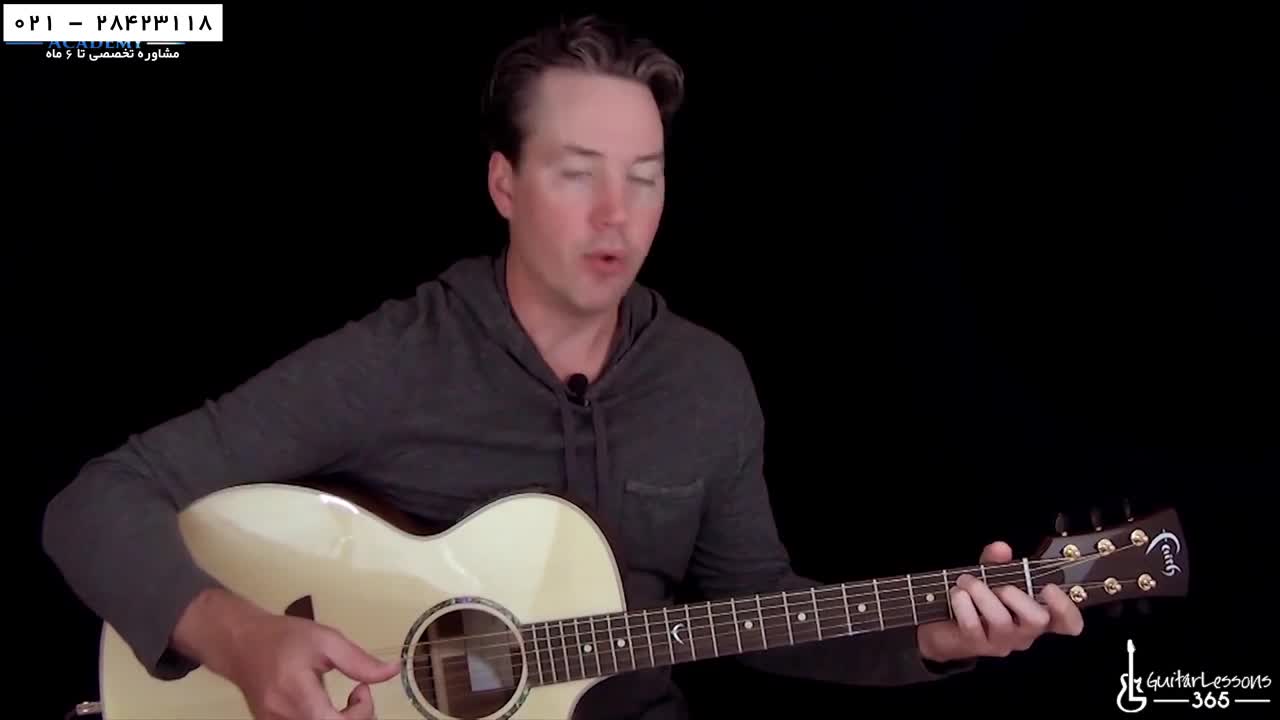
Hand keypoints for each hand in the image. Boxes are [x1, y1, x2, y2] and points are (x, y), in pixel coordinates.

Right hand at [225, 614, 399, 719]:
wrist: (241, 644)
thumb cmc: (283, 638)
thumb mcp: (326, 640)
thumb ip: (359, 661)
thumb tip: (392, 671)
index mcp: (295, 694)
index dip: (360, 714)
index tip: (362, 689)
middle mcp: (281, 717)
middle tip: (360, 698)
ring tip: (346, 705)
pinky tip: (328, 711)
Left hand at [917, 541, 1083, 663]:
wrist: (943, 626)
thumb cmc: (976, 600)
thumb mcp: (989, 577)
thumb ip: (996, 561)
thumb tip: (1002, 548)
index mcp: (1035, 615)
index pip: (1067, 622)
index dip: (1066, 608)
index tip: (1049, 588)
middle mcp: (1023, 632)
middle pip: (1038, 620)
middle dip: (1017, 596)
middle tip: (998, 585)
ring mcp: (1001, 642)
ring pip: (1002, 620)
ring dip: (981, 593)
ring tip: (967, 581)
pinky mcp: (976, 645)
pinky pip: (973, 625)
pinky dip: (962, 604)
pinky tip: (956, 594)